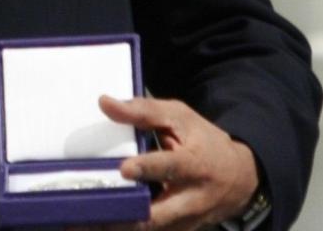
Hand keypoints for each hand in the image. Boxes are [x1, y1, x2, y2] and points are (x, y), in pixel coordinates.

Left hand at [71, 95, 258, 230]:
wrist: (240, 177)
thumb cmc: (204, 142)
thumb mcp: (180, 118)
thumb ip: (144, 111)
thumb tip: (104, 103)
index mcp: (194, 164)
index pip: (170, 167)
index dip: (148, 169)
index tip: (125, 169)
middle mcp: (191, 198)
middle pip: (157, 214)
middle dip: (124, 216)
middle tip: (90, 211)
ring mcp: (185, 220)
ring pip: (150, 230)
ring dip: (117, 227)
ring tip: (81, 224)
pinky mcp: (179, 230)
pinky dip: (123, 229)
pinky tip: (97, 225)